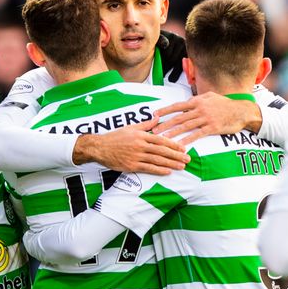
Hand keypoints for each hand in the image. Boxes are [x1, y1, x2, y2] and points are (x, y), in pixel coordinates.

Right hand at [73, 117, 189, 175]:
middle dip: (176, 155)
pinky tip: (168, 171)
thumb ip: (146, 124)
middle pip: (162, 150)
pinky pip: (148, 168)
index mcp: (141, 135)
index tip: (183, 148)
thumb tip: (157, 117)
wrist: (99, 147)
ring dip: (171, 164)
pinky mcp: (131, 166)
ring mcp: (136, 156)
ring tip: (181, 166)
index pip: (161, 139)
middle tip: (188, 159)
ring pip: (157, 160)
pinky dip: (159, 170)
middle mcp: (140, 145)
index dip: (173, 144)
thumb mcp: (131, 127)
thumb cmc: (115, 137)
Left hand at [153, 92, 261, 144]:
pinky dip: (188, 140)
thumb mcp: (211, 96)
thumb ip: (198, 98)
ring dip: (173, 133)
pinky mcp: (212, 128)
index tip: (155, 115)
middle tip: (154, 131)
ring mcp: (206, 118)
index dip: (165, 110)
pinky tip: (180, 145)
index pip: (177, 106)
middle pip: (178, 117)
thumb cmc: (226, 104)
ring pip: (185, 126)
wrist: (241, 111)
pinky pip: (197, 135)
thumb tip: (188, 100)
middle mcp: (199, 109)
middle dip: (165, 124)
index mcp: (197, 101)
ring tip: (163, 139)